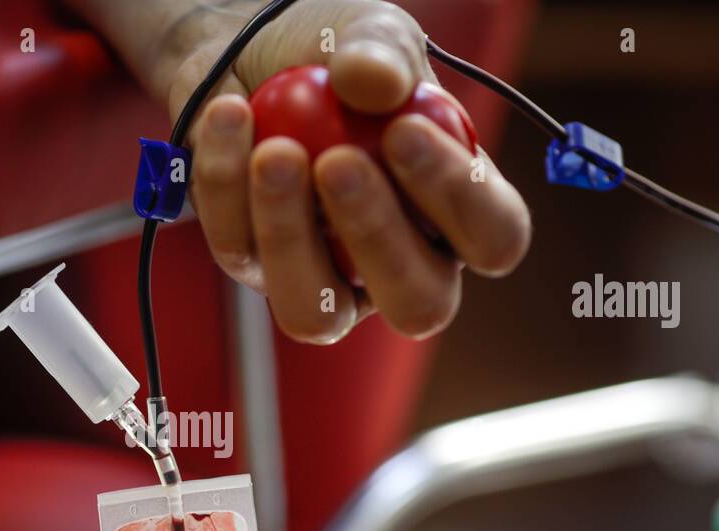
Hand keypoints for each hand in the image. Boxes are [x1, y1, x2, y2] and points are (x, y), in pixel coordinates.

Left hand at [167, 0, 530, 342]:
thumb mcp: (370, 32)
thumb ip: (384, 52)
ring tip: (274, 152)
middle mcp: (397, 264)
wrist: (242, 49)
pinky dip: (225, 184)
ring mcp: (322, 279)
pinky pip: (237, 251)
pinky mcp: (251, 265)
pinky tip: (229, 116)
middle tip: (338, 163)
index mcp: (455, 213)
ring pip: (314, 311)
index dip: (460, 200)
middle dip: (378, 237)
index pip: (492, 238)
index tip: (405, 131)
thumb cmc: (331, 54)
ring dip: (291, 234)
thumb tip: (374, 85)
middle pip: (417, 305)